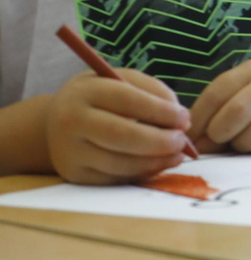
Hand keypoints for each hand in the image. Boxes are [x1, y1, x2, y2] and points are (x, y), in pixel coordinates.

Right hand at [45, 70, 191, 183]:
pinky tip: (157, 165)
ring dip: (155, 162)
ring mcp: (69, 151)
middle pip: (122, 135)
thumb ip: (153, 91)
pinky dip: (140, 173)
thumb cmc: (100, 97)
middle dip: (160, 141)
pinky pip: (113, 178)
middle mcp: (71, 121)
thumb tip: (181, 119)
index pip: (127, 100)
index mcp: (85, 91)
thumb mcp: (121, 81)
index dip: (161, 111)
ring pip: (119, 163)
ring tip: (176, 156)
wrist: (56, 121)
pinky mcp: (74, 174)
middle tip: (182, 141)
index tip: (185, 118)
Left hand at [188, 57, 250, 153]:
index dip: (200, 118)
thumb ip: (221, 106)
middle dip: (219, 132)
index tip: (190, 136)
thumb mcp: (247, 84)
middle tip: (215, 142)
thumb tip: (195, 141)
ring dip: (243, 143)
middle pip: (239, 110)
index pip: (218, 92)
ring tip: (241, 143)